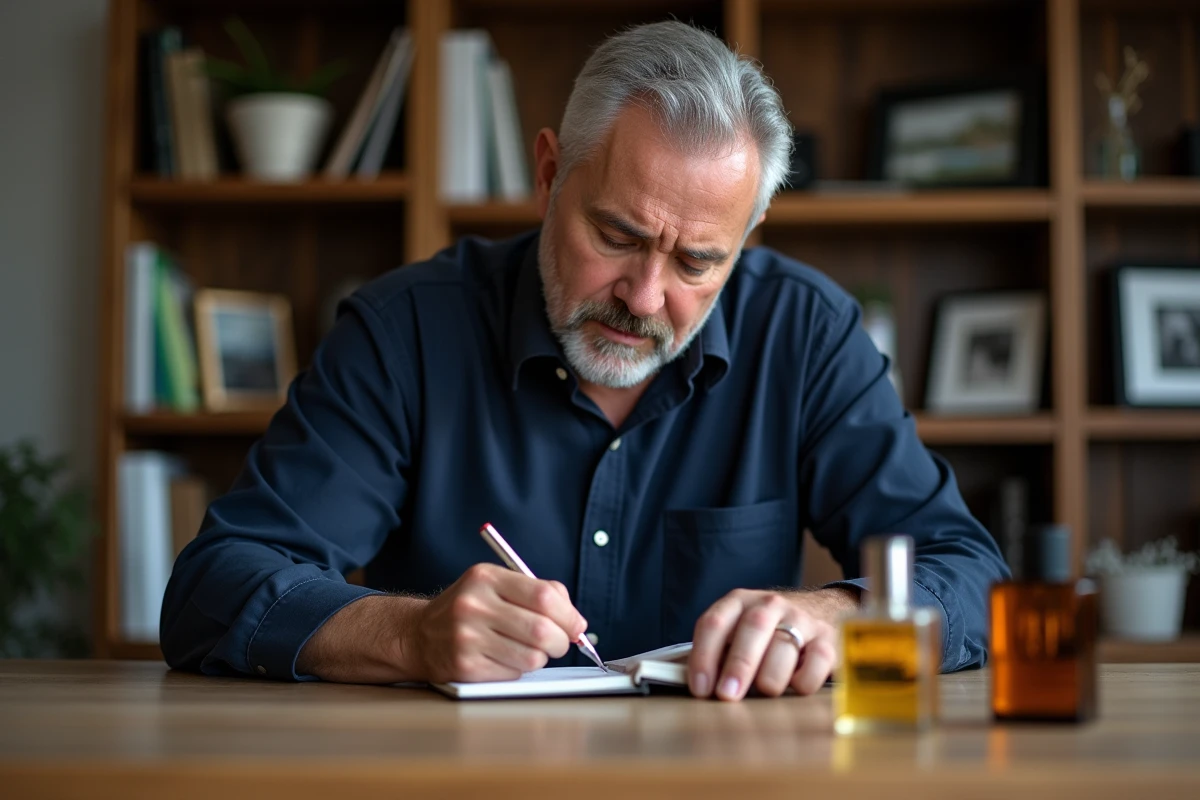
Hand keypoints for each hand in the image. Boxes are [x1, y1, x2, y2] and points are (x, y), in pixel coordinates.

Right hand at [409, 563, 587, 682]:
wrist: (419, 634)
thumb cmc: (469, 609)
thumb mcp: (496, 585)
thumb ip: (537, 593)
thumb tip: (576, 621)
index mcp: (486, 577)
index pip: (544, 596)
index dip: (568, 615)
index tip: (576, 626)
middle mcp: (473, 605)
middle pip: (541, 630)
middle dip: (560, 641)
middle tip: (558, 643)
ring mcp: (467, 638)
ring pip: (532, 658)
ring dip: (540, 658)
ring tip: (528, 650)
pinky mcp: (465, 667)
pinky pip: (513, 674)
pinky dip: (518, 670)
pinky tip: (503, 658)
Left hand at [687, 588, 855, 700]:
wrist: (819, 610)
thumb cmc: (766, 634)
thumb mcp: (737, 635)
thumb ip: (718, 656)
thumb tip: (702, 690)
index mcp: (739, 602)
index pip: (714, 623)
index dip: (704, 656)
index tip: (701, 688)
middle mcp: (769, 605)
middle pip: (752, 628)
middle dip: (738, 665)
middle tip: (728, 696)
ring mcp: (801, 618)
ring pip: (784, 645)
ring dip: (770, 676)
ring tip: (764, 692)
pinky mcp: (828, 637)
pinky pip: (818, 660)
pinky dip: (805, 680)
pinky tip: (795, 686)